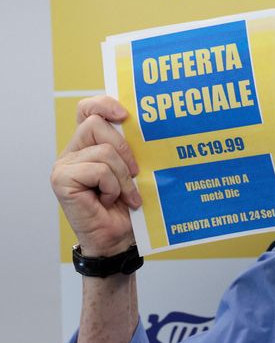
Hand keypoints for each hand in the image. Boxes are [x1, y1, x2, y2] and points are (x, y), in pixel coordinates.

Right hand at [50, 96, 140, 256]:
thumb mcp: (134, 171)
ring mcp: (64, 165)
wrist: (119, 238)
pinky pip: (98, 170)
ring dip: (123, 176)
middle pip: (96, 124)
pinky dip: (113, 186)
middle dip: (124, 148)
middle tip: (136, 173)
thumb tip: (144, 126)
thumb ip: (129, 148)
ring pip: (103, 151)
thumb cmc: (128, 207)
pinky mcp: (62, 179)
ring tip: (126, 195)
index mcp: (89, 145)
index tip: (125, 115)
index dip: (103, 103)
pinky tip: (111, 200)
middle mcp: (73, 151)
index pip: (87, 109)